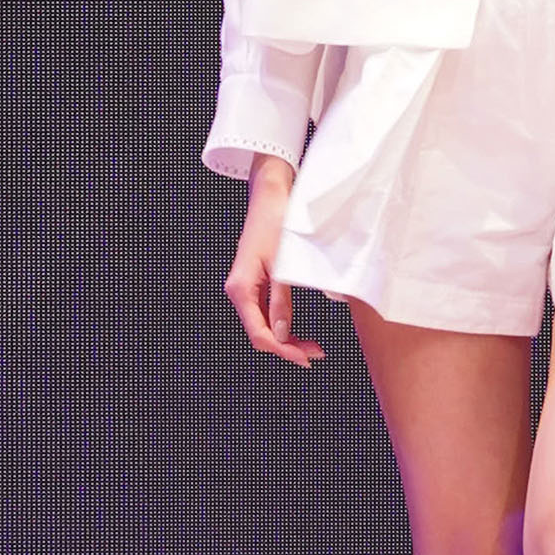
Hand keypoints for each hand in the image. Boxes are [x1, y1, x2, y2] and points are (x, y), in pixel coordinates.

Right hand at [224, 155, 325, 366]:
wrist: (270, 195)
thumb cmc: (276, 223)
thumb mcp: (283, 265)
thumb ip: (281, 301)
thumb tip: (282, 335)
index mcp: (240, 288)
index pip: (259, 333)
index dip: (283, 350)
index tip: (306, 358)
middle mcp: (238, 291)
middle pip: (260, 333)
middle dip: (287, 347)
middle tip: (316, 354)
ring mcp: (246, 288)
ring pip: (263, 325)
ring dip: (286, 338)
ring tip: (312, 346)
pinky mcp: (255, 283)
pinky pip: (265, 313)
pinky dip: (282, 324)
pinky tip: (297, 331)